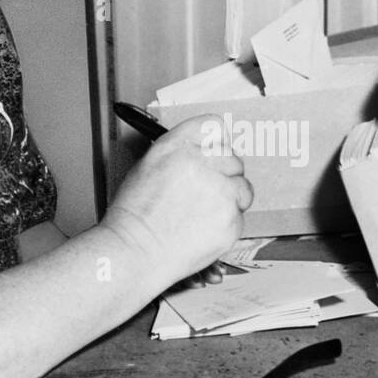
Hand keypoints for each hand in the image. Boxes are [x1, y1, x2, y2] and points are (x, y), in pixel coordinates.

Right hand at [103, 114, 252, 289]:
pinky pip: (240, 216)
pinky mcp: (230, 219)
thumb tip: (207, 149)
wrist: (134, 252)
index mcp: (178, 146)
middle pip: (233, 158)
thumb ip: (181, 152)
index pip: (214, 125)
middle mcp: (202, 163)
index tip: (214, 152)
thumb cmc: (135, 215)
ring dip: (230, 199)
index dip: (215, 142)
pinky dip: (226, 224)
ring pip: (243, 187)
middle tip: (203, 193)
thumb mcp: (148, 165)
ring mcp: (220, 192)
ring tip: (202, 213)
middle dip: (223, 174)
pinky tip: (202, 228)